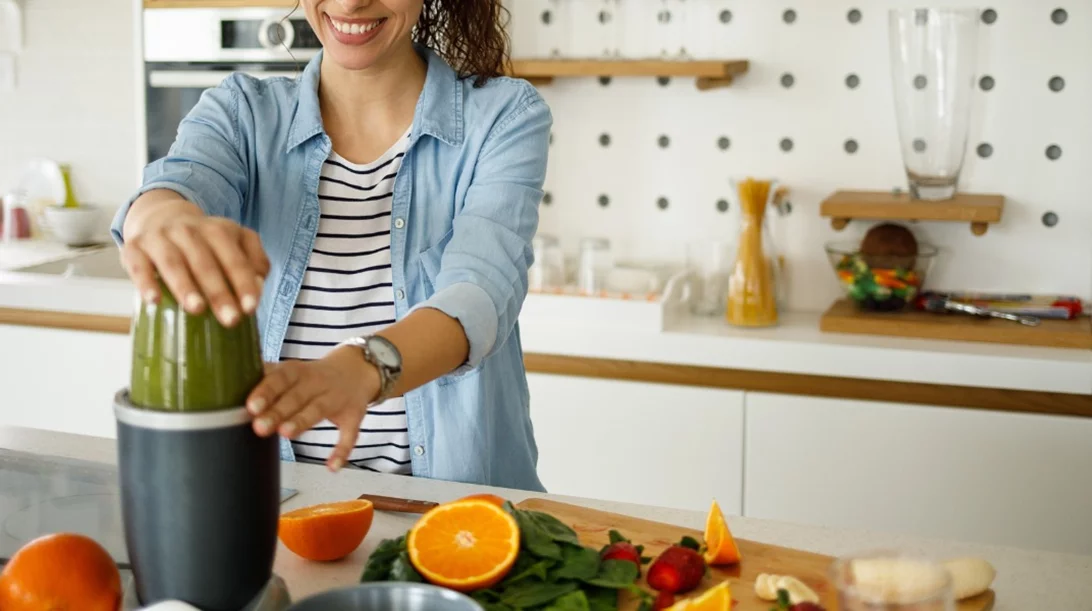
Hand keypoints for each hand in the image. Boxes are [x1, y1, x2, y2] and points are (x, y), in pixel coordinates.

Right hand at [121, 212, 268, 326]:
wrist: (160, 216)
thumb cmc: (205, 242)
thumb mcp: (235, 242)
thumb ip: (253, 261)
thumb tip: (259, 284)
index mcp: (218, 230)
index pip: (234, 257)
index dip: (243, 282)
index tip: (250, 308)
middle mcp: (188, 231)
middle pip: (205, 263)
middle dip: (219, 292)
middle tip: (230, 319)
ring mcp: (159, 238)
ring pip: (173, 262)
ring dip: (185, 286)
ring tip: (196, 309)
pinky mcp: (134, 248)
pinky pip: (138, 265)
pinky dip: (145, 282)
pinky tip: (154, 300)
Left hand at [246, 346, 379, 470]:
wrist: (358, 370)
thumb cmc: (314, 376)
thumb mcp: (293, 371)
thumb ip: (267, 378)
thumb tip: (231, 383)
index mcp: (299, 372)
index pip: (280, 379)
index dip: (266, 391)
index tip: (251, 406)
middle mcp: (318, 383)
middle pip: (296, 396)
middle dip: (278, 411)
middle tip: (259, 427)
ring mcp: (337, 399)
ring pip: (318, 410)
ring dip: (302, 421)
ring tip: (286, 434)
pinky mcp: (353, 416)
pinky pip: (349, 434)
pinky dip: (342, 450)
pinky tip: (332, 466)